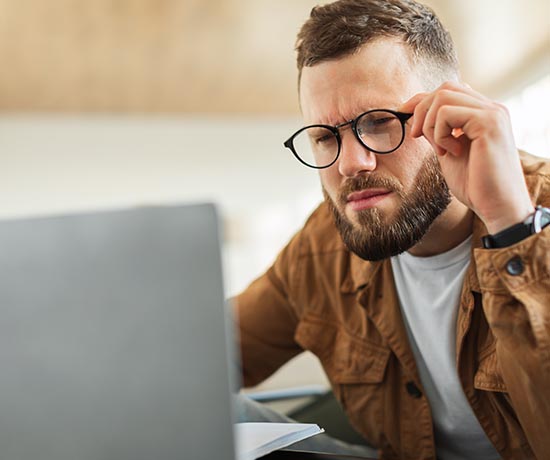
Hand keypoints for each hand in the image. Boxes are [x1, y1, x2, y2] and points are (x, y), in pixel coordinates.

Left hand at [400, 81, 533, 233]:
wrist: (497, 205)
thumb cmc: (476, 185)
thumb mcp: (449, 153)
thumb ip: (437, 132)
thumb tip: (416, 116)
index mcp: (483, 114)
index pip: (449, 90)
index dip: (421, 100)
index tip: (402, 113)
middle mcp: (491, 108)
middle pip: (444, 88)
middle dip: (421, 110)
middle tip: (417, 136)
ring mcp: (492, 113)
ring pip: (443, 96)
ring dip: (430, 125)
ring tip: (441, 150)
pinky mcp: (489, 122)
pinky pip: (447, 112)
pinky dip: (439, 133)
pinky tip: (451, 152)